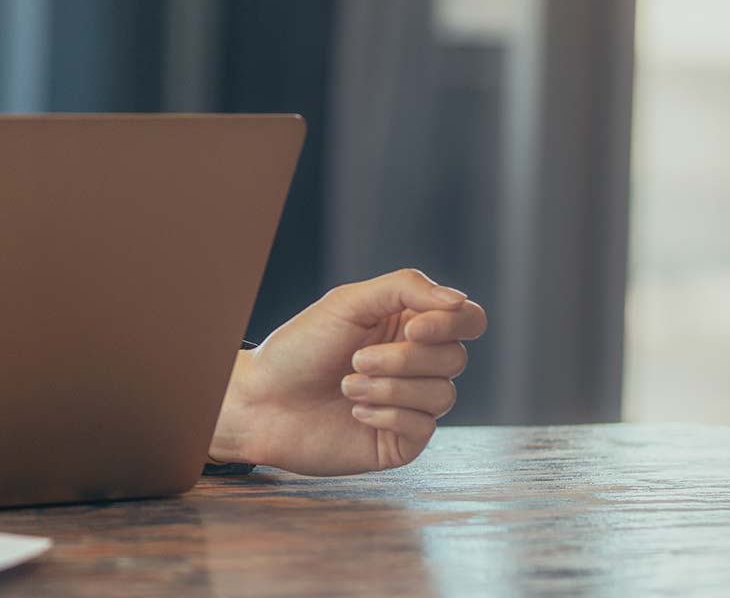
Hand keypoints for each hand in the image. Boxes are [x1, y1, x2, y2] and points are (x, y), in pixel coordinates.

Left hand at [208, 268, 485, 474]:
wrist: (262, 401)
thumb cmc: (300, 348)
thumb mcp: (349, 302)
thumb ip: (406, 289)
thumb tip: (459, 301)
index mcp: (409, 325)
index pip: (467, 319)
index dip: (451, 323)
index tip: (412, 329)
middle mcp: (417, 364)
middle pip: (455, 357)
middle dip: (404, 359)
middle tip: (356, 359)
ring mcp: (412, 404)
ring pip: (443, 394)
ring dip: (390, 388)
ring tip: (346, 385)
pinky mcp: (401, 441)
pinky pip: (424, 427)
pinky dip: (388, 414)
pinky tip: (355, 411)